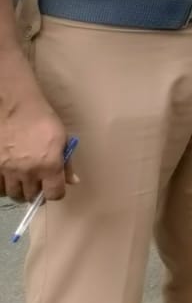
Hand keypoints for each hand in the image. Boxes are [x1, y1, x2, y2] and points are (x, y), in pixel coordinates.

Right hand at [0, 73, 71, 202]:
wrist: (14, 107)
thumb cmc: (42, 119)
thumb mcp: (62, 138)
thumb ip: (66, 162)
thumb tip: (73, 181)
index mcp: (49, 166)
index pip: (54, 194)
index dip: (55, 192)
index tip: (54, 187)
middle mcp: (27, 172)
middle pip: (32, 196)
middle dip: (37, 192)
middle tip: (37, 184)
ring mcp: (7, 170)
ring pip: (13, 194)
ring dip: (20, 190)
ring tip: (23, 182)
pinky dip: (3, 185)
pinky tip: (8, 177)